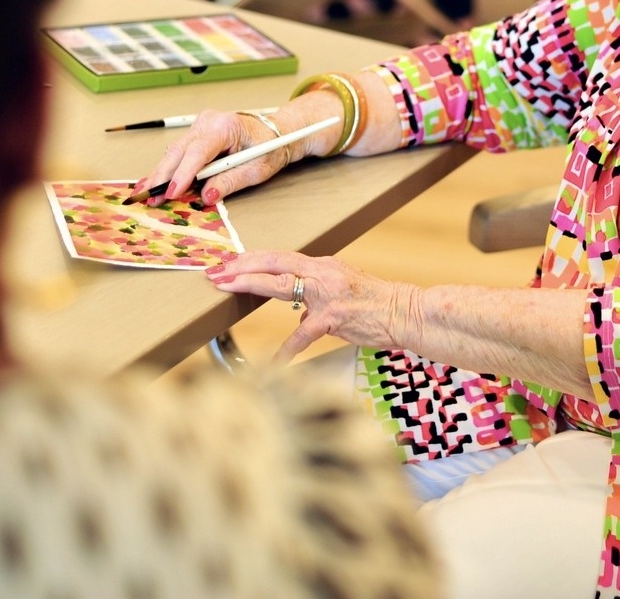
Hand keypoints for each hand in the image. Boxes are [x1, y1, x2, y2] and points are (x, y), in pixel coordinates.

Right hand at [132, 109, 288, 205]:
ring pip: (175, 152)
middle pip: (179, 150)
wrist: (276, 132)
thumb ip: (231, 181)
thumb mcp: (256, 169)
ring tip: (146, 194)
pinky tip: (151, 182)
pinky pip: (179, 152)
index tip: (172, 192)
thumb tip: (207, 195)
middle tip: (150, 198)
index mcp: (227, 126)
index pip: (199, 151)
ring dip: (161, 174)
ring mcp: (201, 125)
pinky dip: (167, 169)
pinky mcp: (197, 133)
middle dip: (163, 176)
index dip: (183, 174)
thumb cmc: (270, 147)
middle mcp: (209, 121)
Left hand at [204, 249, 419, 361]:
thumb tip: (297, 311)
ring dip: (250, 284)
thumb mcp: (342, 289)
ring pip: (281, 285)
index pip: (278, 257)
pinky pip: (303, 334)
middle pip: (273, 262)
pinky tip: (274, 362)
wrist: (404, 312)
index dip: (250, 259)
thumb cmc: (375, 304)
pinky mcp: (334, 318)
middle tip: (215, 271)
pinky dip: (286, 350)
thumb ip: (315, 296)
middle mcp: (322, 272)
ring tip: (226, 288)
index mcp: (322, 265)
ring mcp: (327, 294)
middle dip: (241, 266)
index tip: (227, 263)